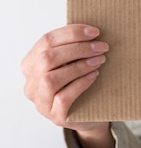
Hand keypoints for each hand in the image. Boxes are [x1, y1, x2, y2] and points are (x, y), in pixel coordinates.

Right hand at [21, 25, 113, 147]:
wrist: (91, 115)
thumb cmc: (83, 84)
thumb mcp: (74, 62)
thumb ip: (74, 48)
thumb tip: (91, 31)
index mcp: (32, 64)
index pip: (46, 41)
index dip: (71, 33)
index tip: (94, 31)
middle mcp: (31, 83)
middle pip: (48, 58)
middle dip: (78, 49)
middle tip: (101, 47)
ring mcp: (41, 102)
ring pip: (51, 79)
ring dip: (79, 66)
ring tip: (99, 60)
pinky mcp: (55, 116)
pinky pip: (63, 98)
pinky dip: (80, 83)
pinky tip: (94, 76)